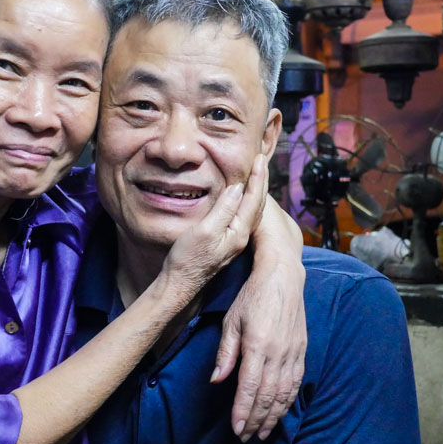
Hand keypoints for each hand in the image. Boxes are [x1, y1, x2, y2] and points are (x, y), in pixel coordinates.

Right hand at [160, 154, 267, 301]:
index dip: (258, 177)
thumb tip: (237, 188)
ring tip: (257, 173)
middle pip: (257, 203)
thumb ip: (223, 209)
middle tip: (262, 159)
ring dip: (256, 190)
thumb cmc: (187, 258)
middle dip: (261, 180)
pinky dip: (247, 201)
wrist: (179, 284)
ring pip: (252, 210)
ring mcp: (235, 240)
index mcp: (239, 232)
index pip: (253, 199)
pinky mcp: (227, 242)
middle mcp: (241, 236)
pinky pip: (243, 216)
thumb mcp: (204, 231)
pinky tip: (243, 197)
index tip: (260, 158)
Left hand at [214, 196, 307, 441]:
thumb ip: (226, 353)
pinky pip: (296, 383)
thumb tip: (217, 380)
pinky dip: (288, 401)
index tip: (237, 430)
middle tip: (246, 437)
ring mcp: (293, 352)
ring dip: (274, 416)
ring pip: (284, 393)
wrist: (283, 278)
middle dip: (257, 420)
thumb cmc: (252, 296)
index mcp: (258, 345)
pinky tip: (281, 411)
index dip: (243, 411)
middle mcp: (278, 352)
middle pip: (268, 396)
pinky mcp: (302, 350)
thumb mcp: (232, 321)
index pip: (250, 387)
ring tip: (263, 432)